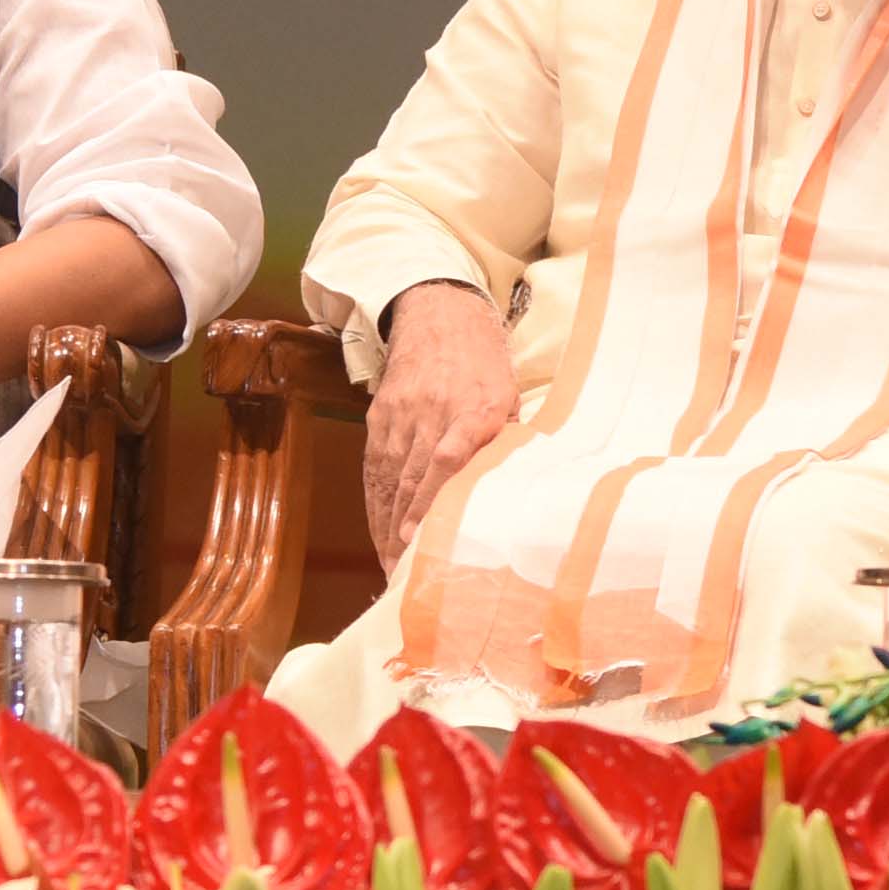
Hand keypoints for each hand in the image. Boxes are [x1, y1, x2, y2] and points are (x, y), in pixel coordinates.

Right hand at [364, 282, 519, 564]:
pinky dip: (377, 503)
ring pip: (391, 478)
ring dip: (388, 526)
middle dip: (407, 530)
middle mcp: (433, 412)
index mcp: (475, 409)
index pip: (448, 458)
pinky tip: (381, 532)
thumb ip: (508, 442)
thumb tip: (513, 494)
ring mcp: (401, 415)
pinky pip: (375, 467)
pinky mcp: (380, 416)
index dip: (431, 499)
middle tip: (407, 574)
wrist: (440, 316)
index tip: (420, 537)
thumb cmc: (486, 364)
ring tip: (392, 565)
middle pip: (414, 478)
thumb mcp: (511, 396)